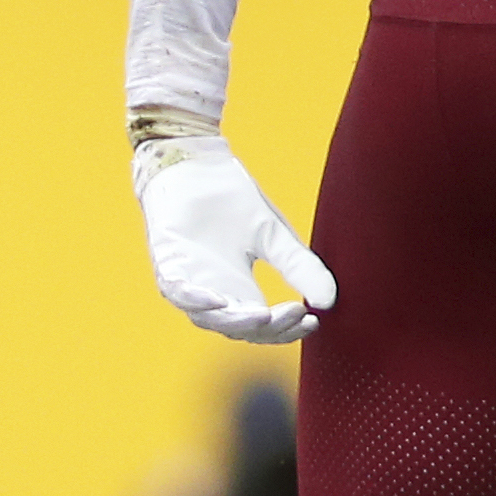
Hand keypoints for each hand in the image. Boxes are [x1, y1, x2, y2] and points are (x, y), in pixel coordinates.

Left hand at [135, 137, 335, 343]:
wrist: (196, 166)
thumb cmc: (230, 200)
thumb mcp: (272, 236)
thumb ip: (298, 267)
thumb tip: (329, 299)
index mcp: (239, 290)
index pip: (262, 326)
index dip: (286, 328)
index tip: (312, 319)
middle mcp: (213, 293)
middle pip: (239, 329)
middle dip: (268, 327)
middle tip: (294, 315)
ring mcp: (188, 282)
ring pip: (208, 318)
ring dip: (236, 320)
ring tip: (263, 317)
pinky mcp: (167, 265)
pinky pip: (178, 293)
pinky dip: (196, 300)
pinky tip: (218, 301)